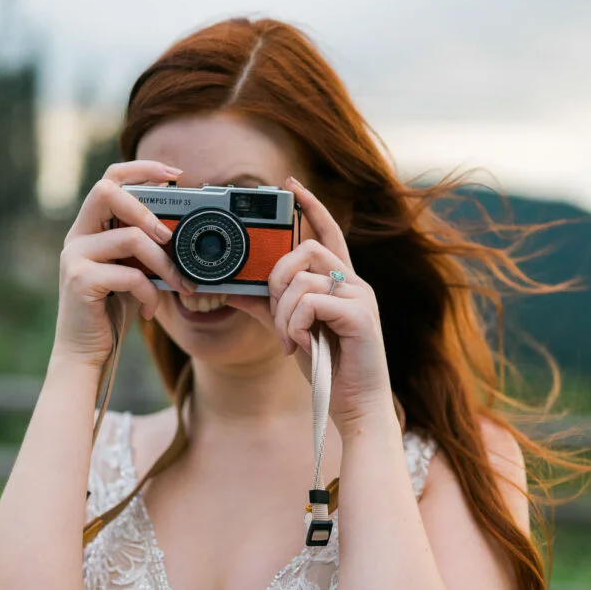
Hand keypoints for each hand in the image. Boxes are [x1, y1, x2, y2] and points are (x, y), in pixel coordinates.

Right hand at [51, 161, 197, 368]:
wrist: (86, 353)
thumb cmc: (111, 311)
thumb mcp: (130, 270)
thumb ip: (142, 247)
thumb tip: (180, 228)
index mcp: (89, 228)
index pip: (110, 179)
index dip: (142, 169)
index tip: (175, 176)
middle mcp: (77, 236)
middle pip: (107, 190)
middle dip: (146, 208)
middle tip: (169, 236)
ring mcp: (74, 257)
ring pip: (130, 237)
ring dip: (163, 262)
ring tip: (178, 284)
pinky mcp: (79, 281)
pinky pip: (129, 275)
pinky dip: (150, 294)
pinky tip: (151, 310)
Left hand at [228, 176, 394, 434]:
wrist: (355, 405)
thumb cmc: (328, 367)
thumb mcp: (289, 330)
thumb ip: (265, 308)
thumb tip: (229, 290)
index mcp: (340, 282)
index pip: (327, 232)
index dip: (311, 206)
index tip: (292, 184)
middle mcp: (354, 283)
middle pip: (307, 249)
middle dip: (278, 276)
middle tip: (275, 310)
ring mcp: (360, 297)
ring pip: (304, 279)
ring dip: (284, 312)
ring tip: (291, 340)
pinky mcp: (360, 316)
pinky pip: (312, 302)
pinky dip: (296, 324)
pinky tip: (300, 345)